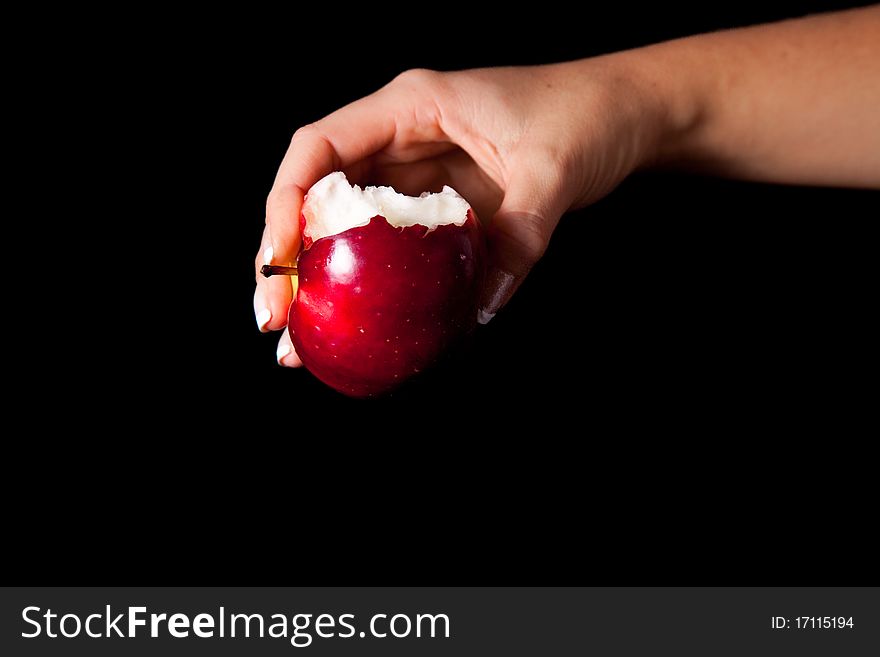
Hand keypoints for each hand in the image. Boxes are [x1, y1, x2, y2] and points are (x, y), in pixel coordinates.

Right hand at [254, 61, 661, 364]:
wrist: (624, 113)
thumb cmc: (588, 113)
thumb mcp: (553, 169)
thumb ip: (517, 235)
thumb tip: (479, 312)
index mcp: (411, 106)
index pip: (320, 148)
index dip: (285, 204)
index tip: (278, 262)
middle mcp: (401, 139)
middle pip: (318, 195)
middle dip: (288, 257)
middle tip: (277, 321)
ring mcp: (418, 177)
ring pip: (346, 227)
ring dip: (319, 281)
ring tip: (300, 342)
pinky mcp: (440, 208)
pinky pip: (391, 248)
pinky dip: (371, 286)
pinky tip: (360, 326)